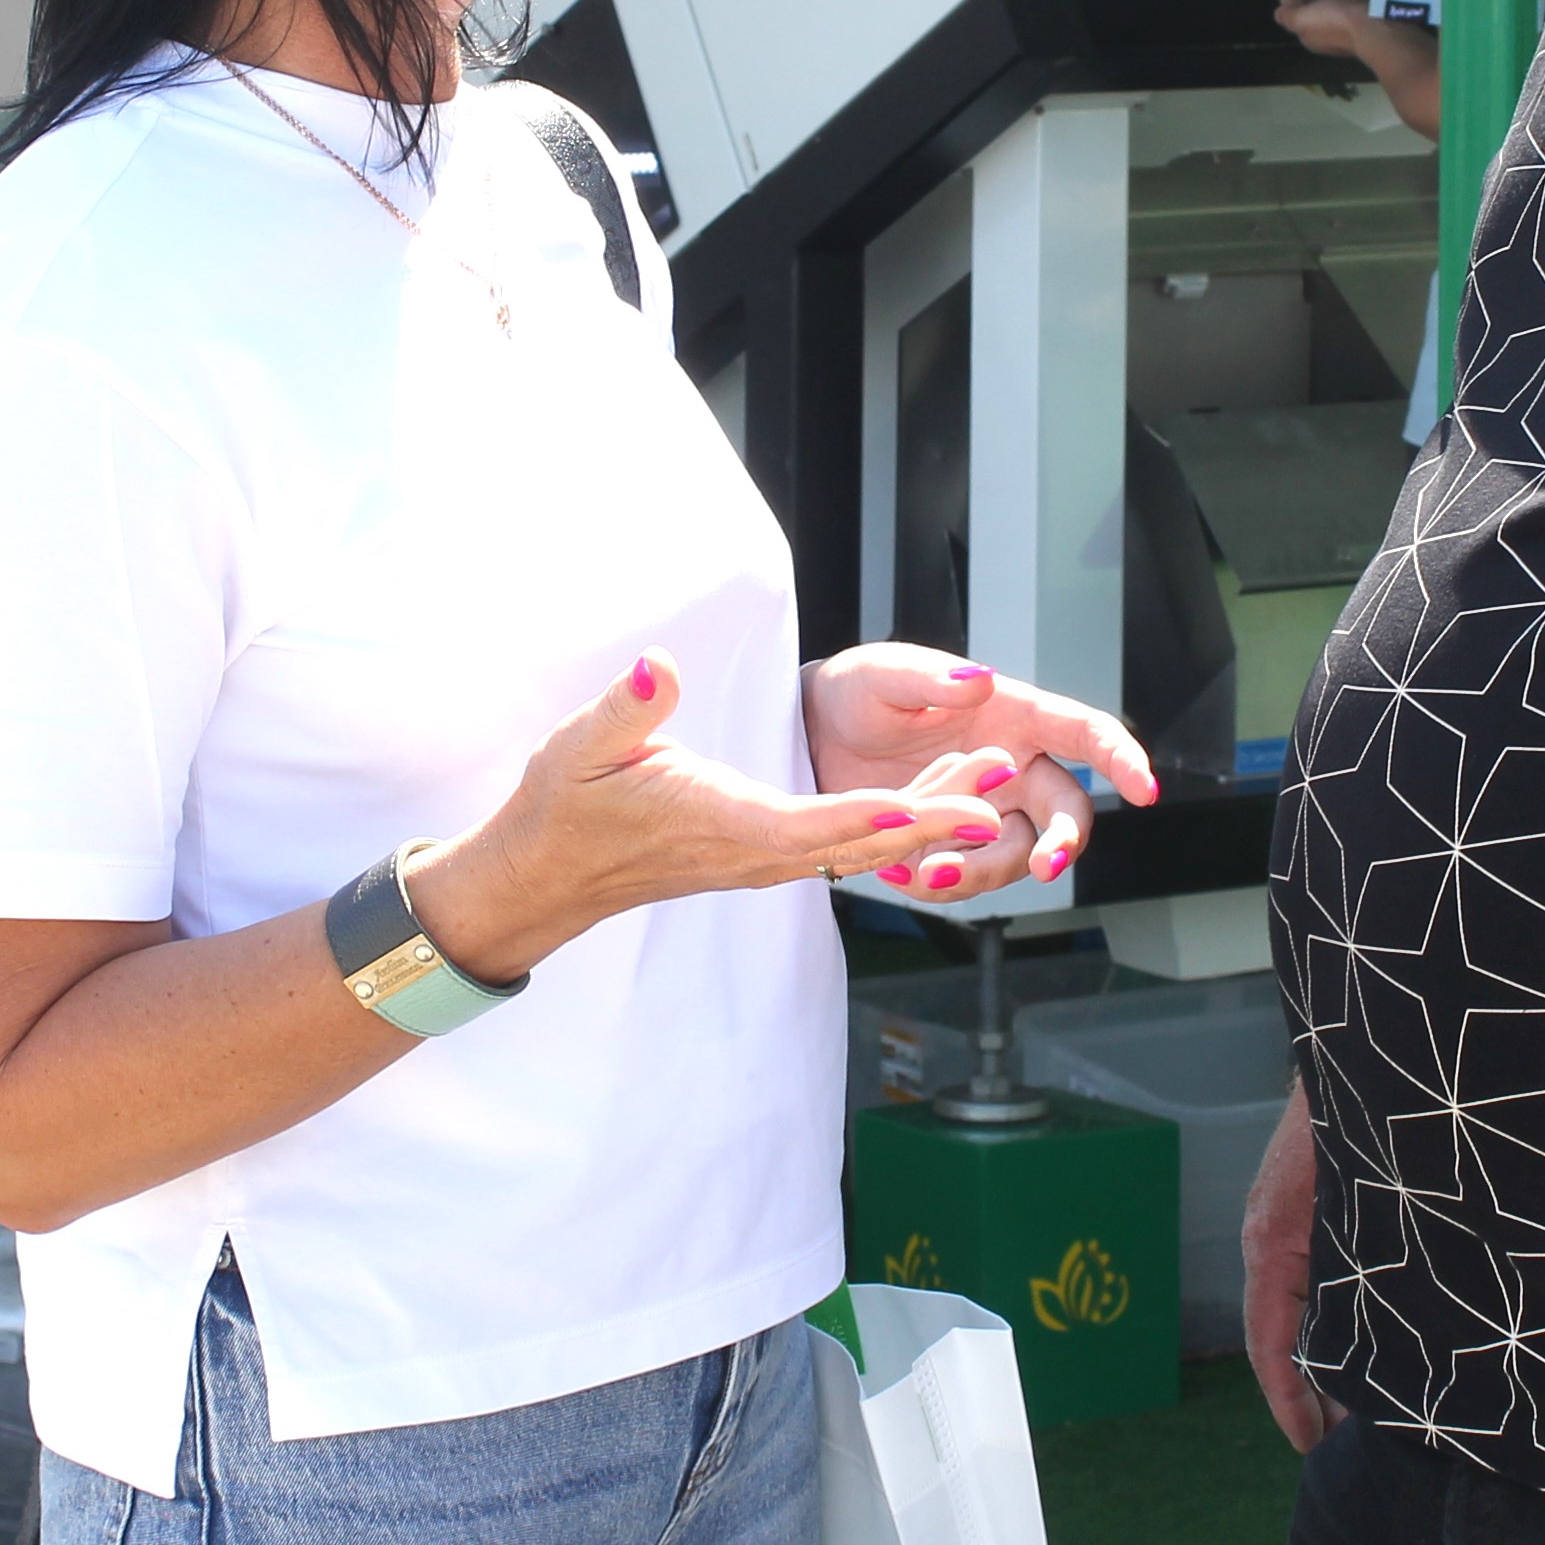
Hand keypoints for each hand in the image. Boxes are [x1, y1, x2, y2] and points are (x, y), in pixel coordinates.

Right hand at [405, 653, 976, 980]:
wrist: (541, 877)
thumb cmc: (562, 808)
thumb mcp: (579, 746)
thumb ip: (627, 709)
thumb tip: (658, 667)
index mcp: (720, 824)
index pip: (812, 823)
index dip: (877, 814)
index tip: (937, 805)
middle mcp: (754, 852)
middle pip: (860, 840)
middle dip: (936, 814)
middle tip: (1002, 782)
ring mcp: (761, 860)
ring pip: (860, 846)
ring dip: (928, 817)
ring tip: (991, 778)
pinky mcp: (761, 856)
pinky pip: (840, 846)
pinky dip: (894, 827)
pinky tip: (935, 803)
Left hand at [801, 646, 1158, 899]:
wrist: (808, 740)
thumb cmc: (856, 693)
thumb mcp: (881, 676)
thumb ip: (927, 678)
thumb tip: (980, 681)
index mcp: (1014, 717)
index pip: (1085, 734)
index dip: (1122, 759)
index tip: (1145, 790)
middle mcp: (1013, 768)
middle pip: (1066, 811)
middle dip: (1063, 842)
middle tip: (1042, 866)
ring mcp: (984, 812)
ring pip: (1017, 855)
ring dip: (984, 872)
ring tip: (928, 872)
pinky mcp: (949, 847)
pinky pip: (966, 877)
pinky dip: (942, 884)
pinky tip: (900, 873)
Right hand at [1243, 1081, 1338, 1450]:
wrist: (1377, 1045)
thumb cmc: (1373, 1122)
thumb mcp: (1366, 1210)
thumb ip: (1352, 1277)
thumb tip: (1366, 1357)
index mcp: (1272, 1242)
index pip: (1270, 1344)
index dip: (1290, 1403)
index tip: (1310, 1447)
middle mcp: (1271, 1235)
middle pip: (1283, 1333)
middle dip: (1313, 1391)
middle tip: (1345, 1445)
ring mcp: (1290, 1219)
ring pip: (1301, 1304)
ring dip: (1329, 1354)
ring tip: (1366, 1407)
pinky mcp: (1314, 1206)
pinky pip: (1316, 1276)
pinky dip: (1336, 1316)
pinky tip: (1375, 1334)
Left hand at [1277, 0, 1379, 62]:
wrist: (1373, 28)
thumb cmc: (1334, 22)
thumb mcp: (1302, 19)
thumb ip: (1289, 15)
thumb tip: (1279, 13)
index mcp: (1307, 34)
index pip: (1292, 14)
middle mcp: (1323, 33)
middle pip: (1306, 11)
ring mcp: (1341, 26)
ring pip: (1322, 8)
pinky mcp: (1357, 19)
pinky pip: (1339, 7)